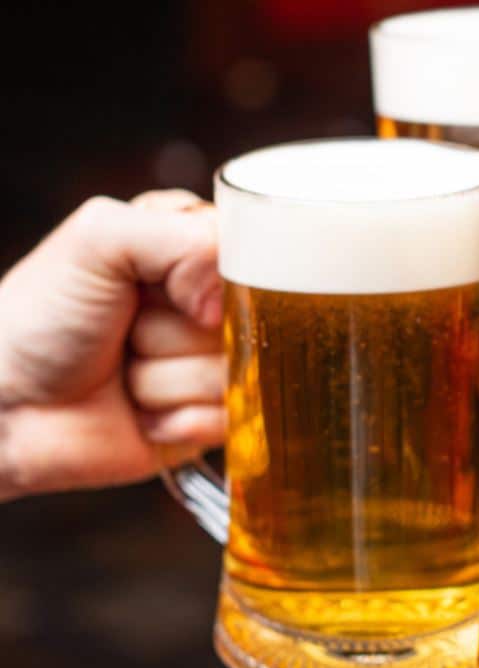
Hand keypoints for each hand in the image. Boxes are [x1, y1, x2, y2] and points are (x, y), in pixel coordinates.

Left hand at [0, 190, 223, 498]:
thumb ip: (178, 237)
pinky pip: (229, 419)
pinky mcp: (213, 418)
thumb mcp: (98, 241)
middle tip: (131, 331)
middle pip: (249, 318)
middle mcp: (210, 305)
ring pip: (236, 371)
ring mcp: (214, 364)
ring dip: (167, 378)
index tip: (178, 293)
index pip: (254, 253)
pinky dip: (177, 419)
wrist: (3, 409)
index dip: (219, 277)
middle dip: (181, 332)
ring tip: (126, 373)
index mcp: (189, 249)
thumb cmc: (38, 319)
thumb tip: (229, 298)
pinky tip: (140, 413)